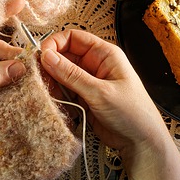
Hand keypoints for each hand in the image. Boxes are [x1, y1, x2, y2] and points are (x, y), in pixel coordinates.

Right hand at [39, 29, 169, 159]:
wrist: (142, 142)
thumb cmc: (132, 113)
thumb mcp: (100, 92)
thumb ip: (72, 75)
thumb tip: (47, 56)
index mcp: (104, 54)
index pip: (73, 38)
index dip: (55, 43)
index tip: (41, 56)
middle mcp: (95, 64)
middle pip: (64, 55)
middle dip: (50, 64)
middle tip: (38, 76)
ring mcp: (88, 81)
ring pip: (61, 73)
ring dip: (51, 81)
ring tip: (46, 91)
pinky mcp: (83, 97)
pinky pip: (64, 89)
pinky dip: (56, 94)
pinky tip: (53, 101)